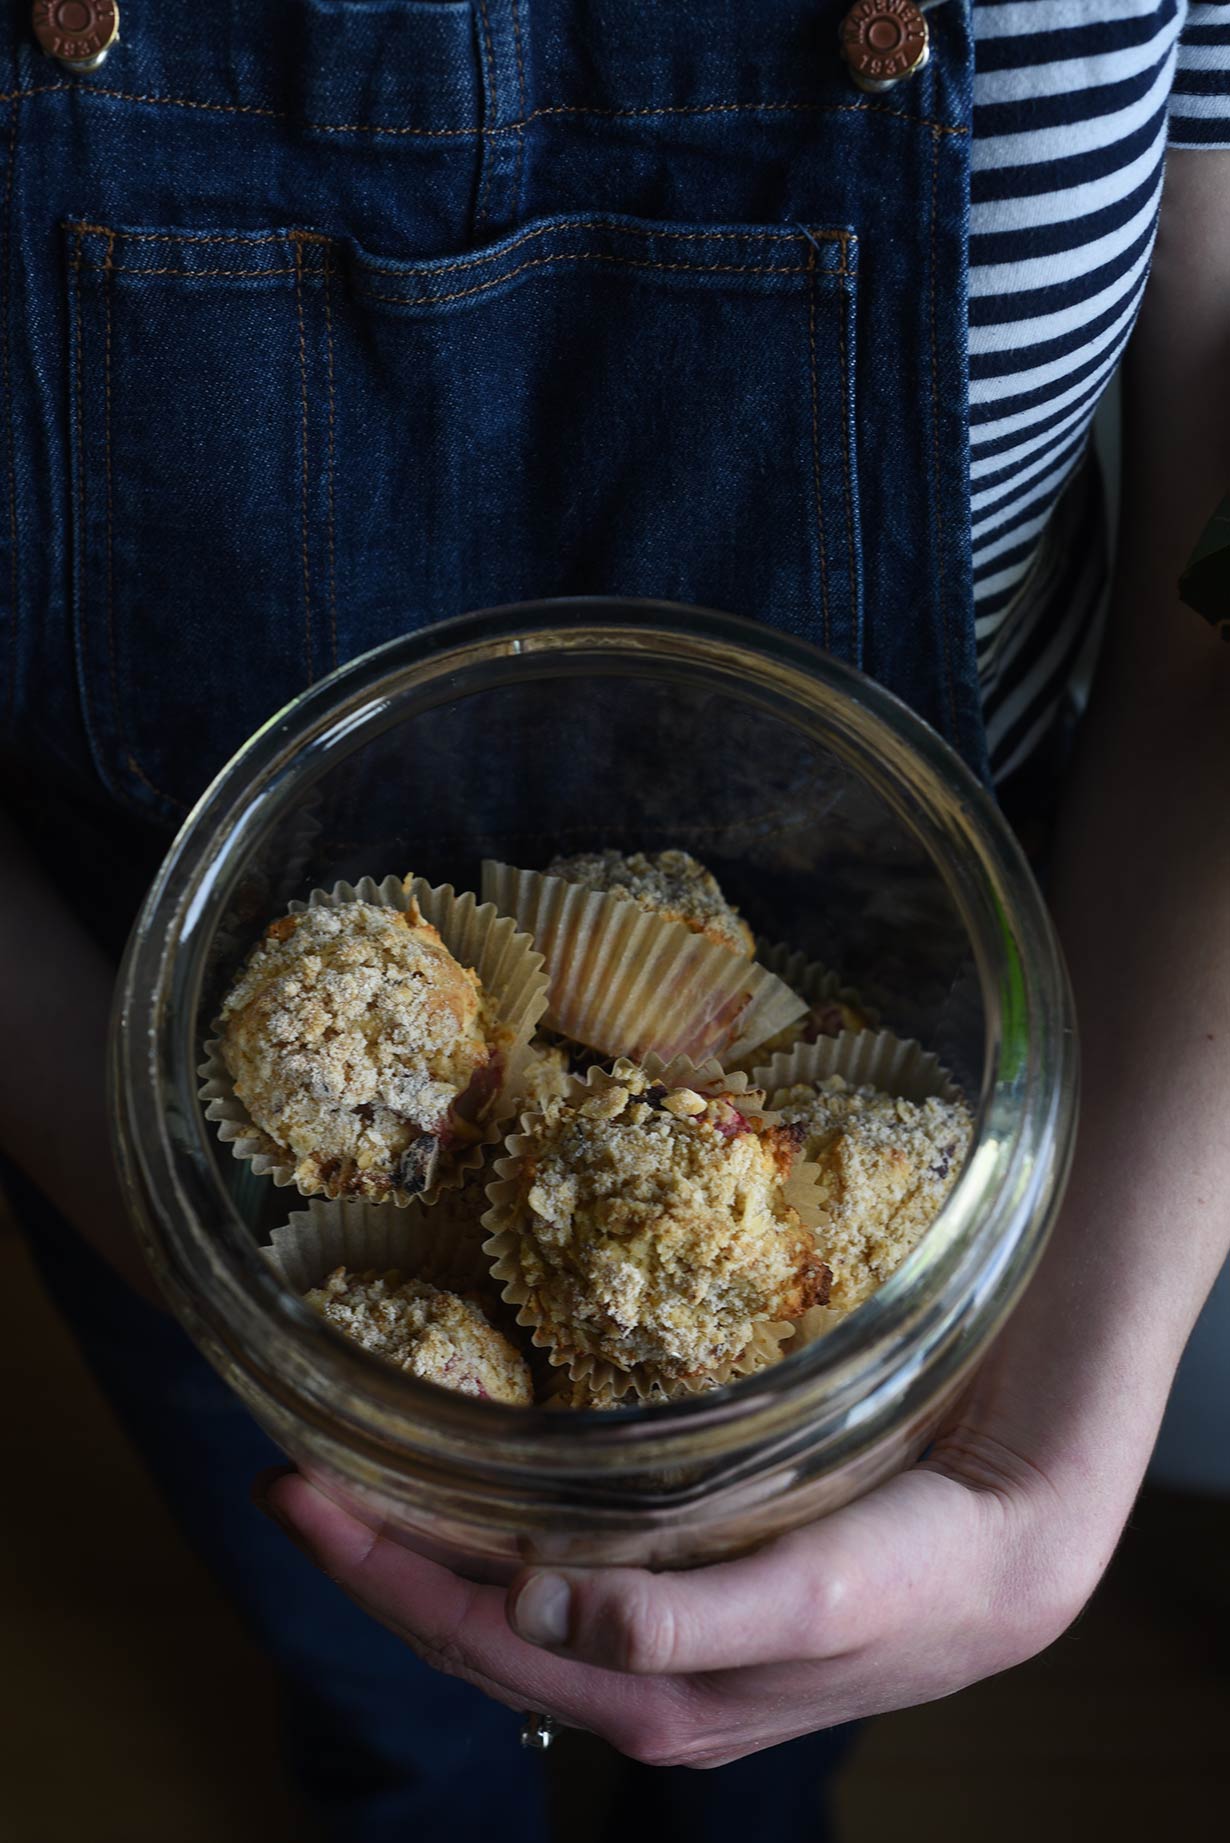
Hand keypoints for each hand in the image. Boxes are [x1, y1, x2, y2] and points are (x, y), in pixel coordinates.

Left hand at [256, 1348, 1140, 1767]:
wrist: (1003, 1551)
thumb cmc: (913, 1577)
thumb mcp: (809, 1604)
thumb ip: (681, 1622)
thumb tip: (540, 1610)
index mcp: (650, 1699)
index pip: (476, 1643)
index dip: (381, 1575)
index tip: (302, 1493)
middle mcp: (637, 1680)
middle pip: (472, 1630)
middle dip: (377, 1557)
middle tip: (297, 1472)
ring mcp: (658, 1642)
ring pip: (507, 1604)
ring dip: (427, 1543)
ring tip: (362, 1472)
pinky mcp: (685, 1597)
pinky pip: (559, 1572)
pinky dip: (497, 1531)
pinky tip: (476, 1486)